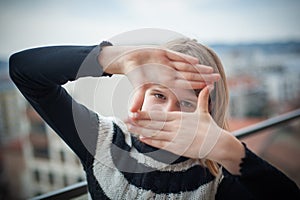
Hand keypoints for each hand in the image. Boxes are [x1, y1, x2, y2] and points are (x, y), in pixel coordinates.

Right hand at [99, 46, 219, 111]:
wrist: (130, 59)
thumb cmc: (135, 74)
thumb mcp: (138, 87)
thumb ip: (138, 98)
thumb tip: (131, 112)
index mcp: (167, 81)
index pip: (184, 85)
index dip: (196, 87)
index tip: (208, 89)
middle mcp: (170, 72)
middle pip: (189, 75)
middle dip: (203, 77)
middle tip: (218, 78)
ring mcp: (169, 63)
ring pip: (186, 66)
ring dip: (198, 68)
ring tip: (211, 70)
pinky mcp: (165, 53)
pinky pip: (177, 56)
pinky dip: (185, 58)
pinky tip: (196, 61)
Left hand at [126, 86, 223, 159]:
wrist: (217, 143)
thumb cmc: (210, 128)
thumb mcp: (204, 112)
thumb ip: (202, 99)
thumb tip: (209, 86)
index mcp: (178, 117)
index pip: (157, 115)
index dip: (144, 114)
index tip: (133, 112)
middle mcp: (174, 126)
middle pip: (152, 123)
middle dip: (138, 122)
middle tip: (125, 119)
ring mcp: (175, 137)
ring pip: (154, 133)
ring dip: (141, 131)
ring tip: (129, 129)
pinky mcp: (177, 148)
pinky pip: (161, 144)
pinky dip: (151, 142)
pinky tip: (142, 139)